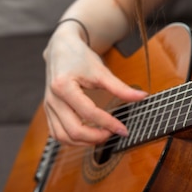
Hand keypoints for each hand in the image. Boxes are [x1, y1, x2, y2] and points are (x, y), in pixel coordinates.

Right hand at [43, 29, 146, 145]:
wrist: (61, 49)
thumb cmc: (80, 58)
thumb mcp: (101, 71)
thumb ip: (120, 87)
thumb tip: (142, 96)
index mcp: (64, 87)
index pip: (89, 113)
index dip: (109, 123)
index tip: (124, 129)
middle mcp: (53, 99)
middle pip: (73, 130)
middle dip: (96, 137)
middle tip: (113, 134)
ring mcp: (49, 107)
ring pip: (62, 137)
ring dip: (84, 142)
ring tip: (103, 135)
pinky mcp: (49, 111)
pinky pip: (57, 134)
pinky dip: (73, 140)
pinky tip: (90, 135)